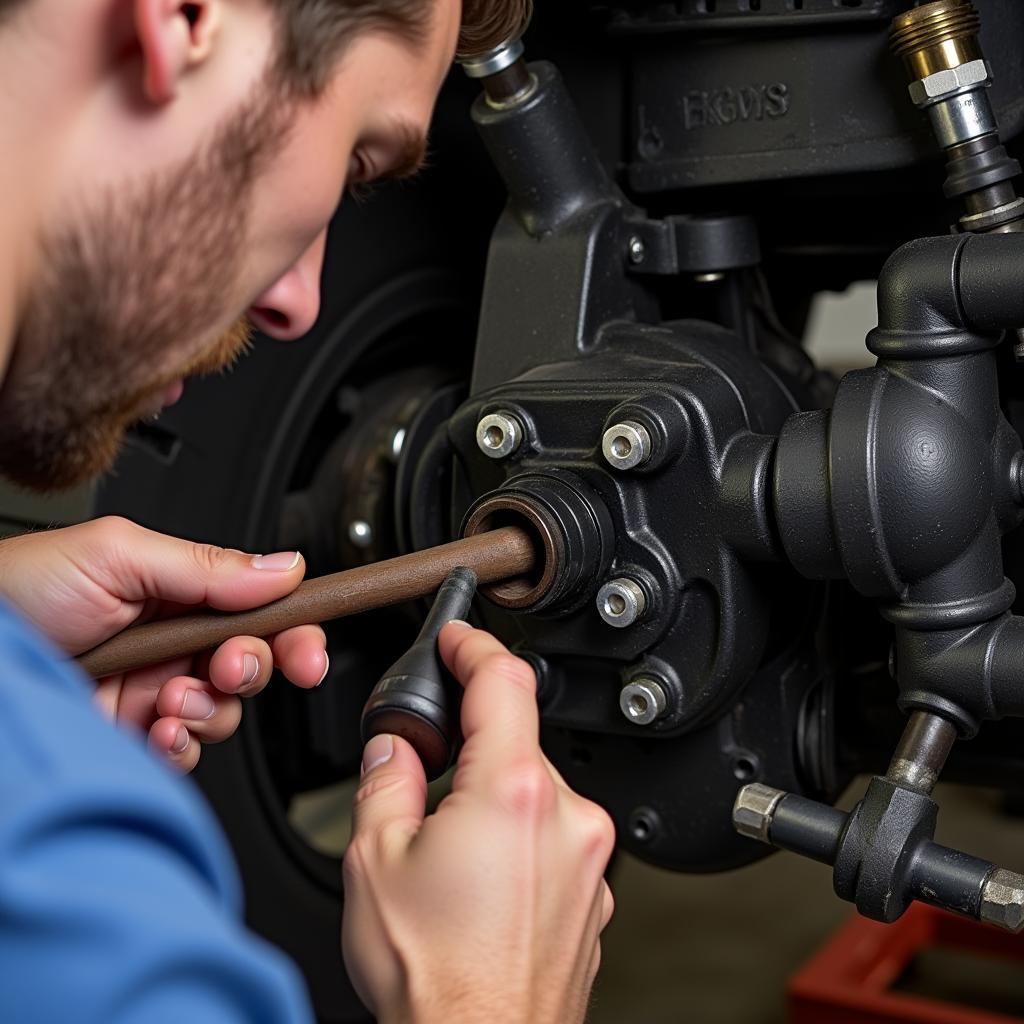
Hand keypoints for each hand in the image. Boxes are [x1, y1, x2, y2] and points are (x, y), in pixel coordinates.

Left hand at [0, 516, 327, 771]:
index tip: (308, 655)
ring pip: (221, 713)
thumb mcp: (117, 556)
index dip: (293, 633)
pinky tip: (152, 732)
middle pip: (251, 665)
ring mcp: (149, 693)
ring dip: (205, 710)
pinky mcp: (128, 739)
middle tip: (226, 668)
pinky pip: (183, 754)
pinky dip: (178, 748)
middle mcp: (170, 643)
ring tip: (165, 701)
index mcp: (176, 592)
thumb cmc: (15, 590)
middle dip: (249, 670)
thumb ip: (207, 566)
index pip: (257, 612)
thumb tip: (285, 568)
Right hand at [342, 623, 614, 1023]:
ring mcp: (589, 861)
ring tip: (448, 853)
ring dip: (493, 797)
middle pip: (517, 739)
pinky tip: (481, 884)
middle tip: (423, 769)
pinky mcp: (593, 895)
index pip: (503, 679)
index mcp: (513, 792)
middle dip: (469, 741)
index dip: (473, 646)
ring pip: (535, 792)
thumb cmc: (433, 979)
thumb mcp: (373, 861)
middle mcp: (567, 818)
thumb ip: (384, 780)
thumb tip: (393, 746)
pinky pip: (554, 839)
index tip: (456, 638)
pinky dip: (519, 840)